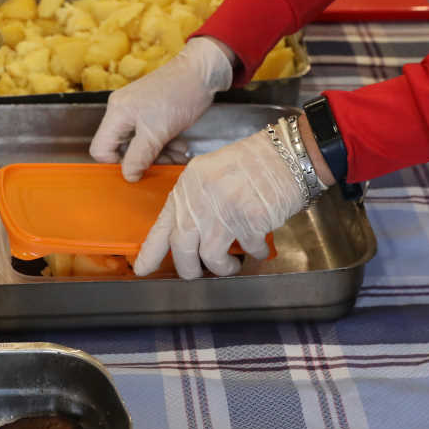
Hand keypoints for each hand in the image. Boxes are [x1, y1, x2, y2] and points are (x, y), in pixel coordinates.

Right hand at [89, 37, 233, 180]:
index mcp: (117, 114)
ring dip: (159, 154)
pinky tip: (180, 146)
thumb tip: (128, 176)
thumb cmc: (179, 95)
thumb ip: (139, 156)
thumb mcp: (157, 132)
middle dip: (144, 160)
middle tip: (165, 164)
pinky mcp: (151, 111)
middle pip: (122, 148)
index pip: (101, 148)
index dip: (116, 163)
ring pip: (140, 144)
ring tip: (178, 155)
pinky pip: (151, 135)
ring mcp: (137, 110)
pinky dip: (165, 144)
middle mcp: (122, 111)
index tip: (138, 169)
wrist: (202, 72)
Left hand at [134, 129, 306, 278]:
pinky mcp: (250, 222)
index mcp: (188, 186)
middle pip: (182, 249)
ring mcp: (224, 211)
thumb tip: (188, 233)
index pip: (162, 225)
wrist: (286, 154)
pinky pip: (248, 251)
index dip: (151, 252)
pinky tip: (259, 246)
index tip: (142, 269)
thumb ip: (196, 200)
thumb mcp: (211, 174)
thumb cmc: (253, 162)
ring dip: (223, 268)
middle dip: (189, 270)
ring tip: (233, 263)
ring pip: (211, 258)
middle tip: (197, 274)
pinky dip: (255, 254)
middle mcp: (201, 200)